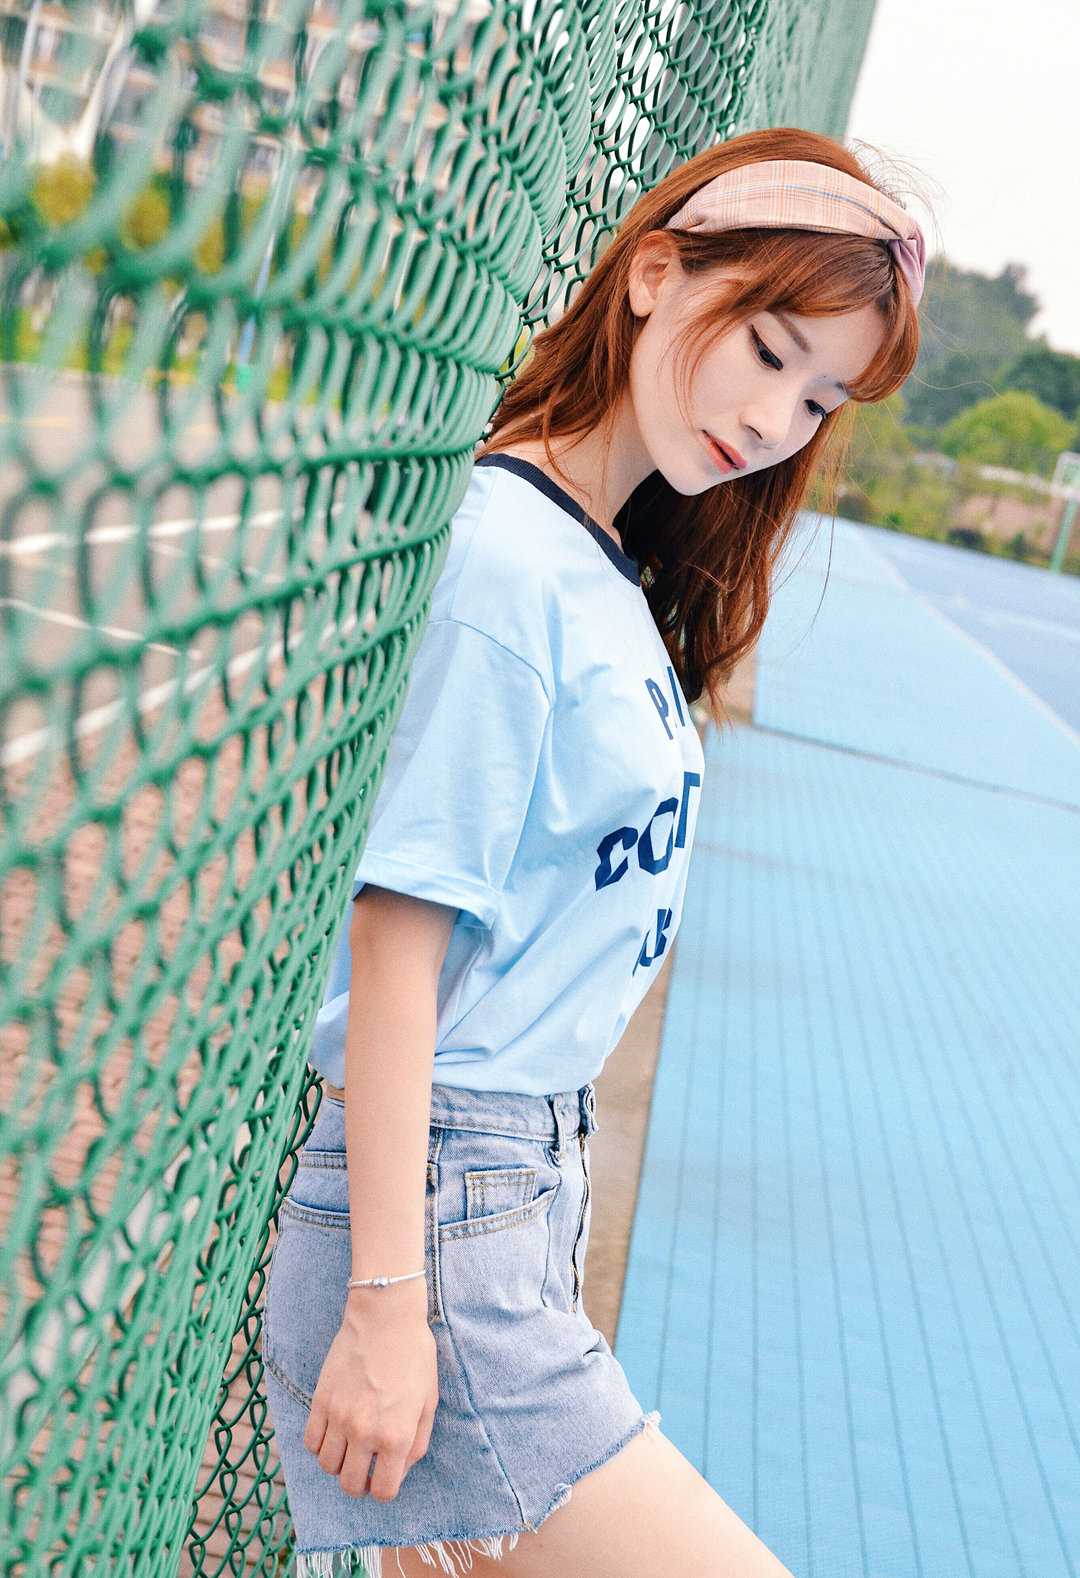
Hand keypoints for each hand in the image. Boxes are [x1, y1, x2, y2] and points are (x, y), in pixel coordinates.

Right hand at [303, 1282, 437, 1500]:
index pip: (383, 1491)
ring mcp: (339, 1417)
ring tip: (349, 1448)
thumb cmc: (414, 1355)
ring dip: (339, 1464)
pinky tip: (333, 1432)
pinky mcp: (321, 1400)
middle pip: (350, 1485)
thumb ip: (417, 1442)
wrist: (385, 1317)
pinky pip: (311, 1440)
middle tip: (365, 1468)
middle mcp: (365, 1432)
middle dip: (359, 1483)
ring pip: (327, 1466)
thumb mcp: (429, 1401)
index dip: (384, 1489)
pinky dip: (319, 1444)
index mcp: (396, 1436)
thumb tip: (400, 1468)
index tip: (384, 1477)